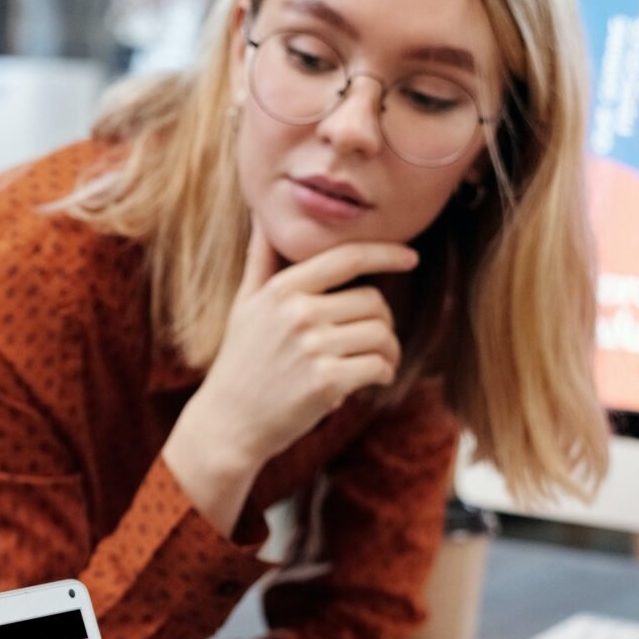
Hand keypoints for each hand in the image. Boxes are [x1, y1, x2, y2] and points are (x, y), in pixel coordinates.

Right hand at [163, 230, 416, 536]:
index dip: (386, 253)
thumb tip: (262, 216)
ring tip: (374, 362)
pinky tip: (369, 381)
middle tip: (372, 340)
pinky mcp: (326, 383)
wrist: (227, 423)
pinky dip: (383, 374)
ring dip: (389, 351)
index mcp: (283, 290)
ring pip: (382, 335)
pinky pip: (379, 367)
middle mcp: (298, 314)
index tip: (411, 257)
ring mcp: (313, 349)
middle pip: (373, 301)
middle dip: (381, 321)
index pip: (348, 257)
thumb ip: (260, 260)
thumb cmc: (240, 362)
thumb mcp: (244, 305)